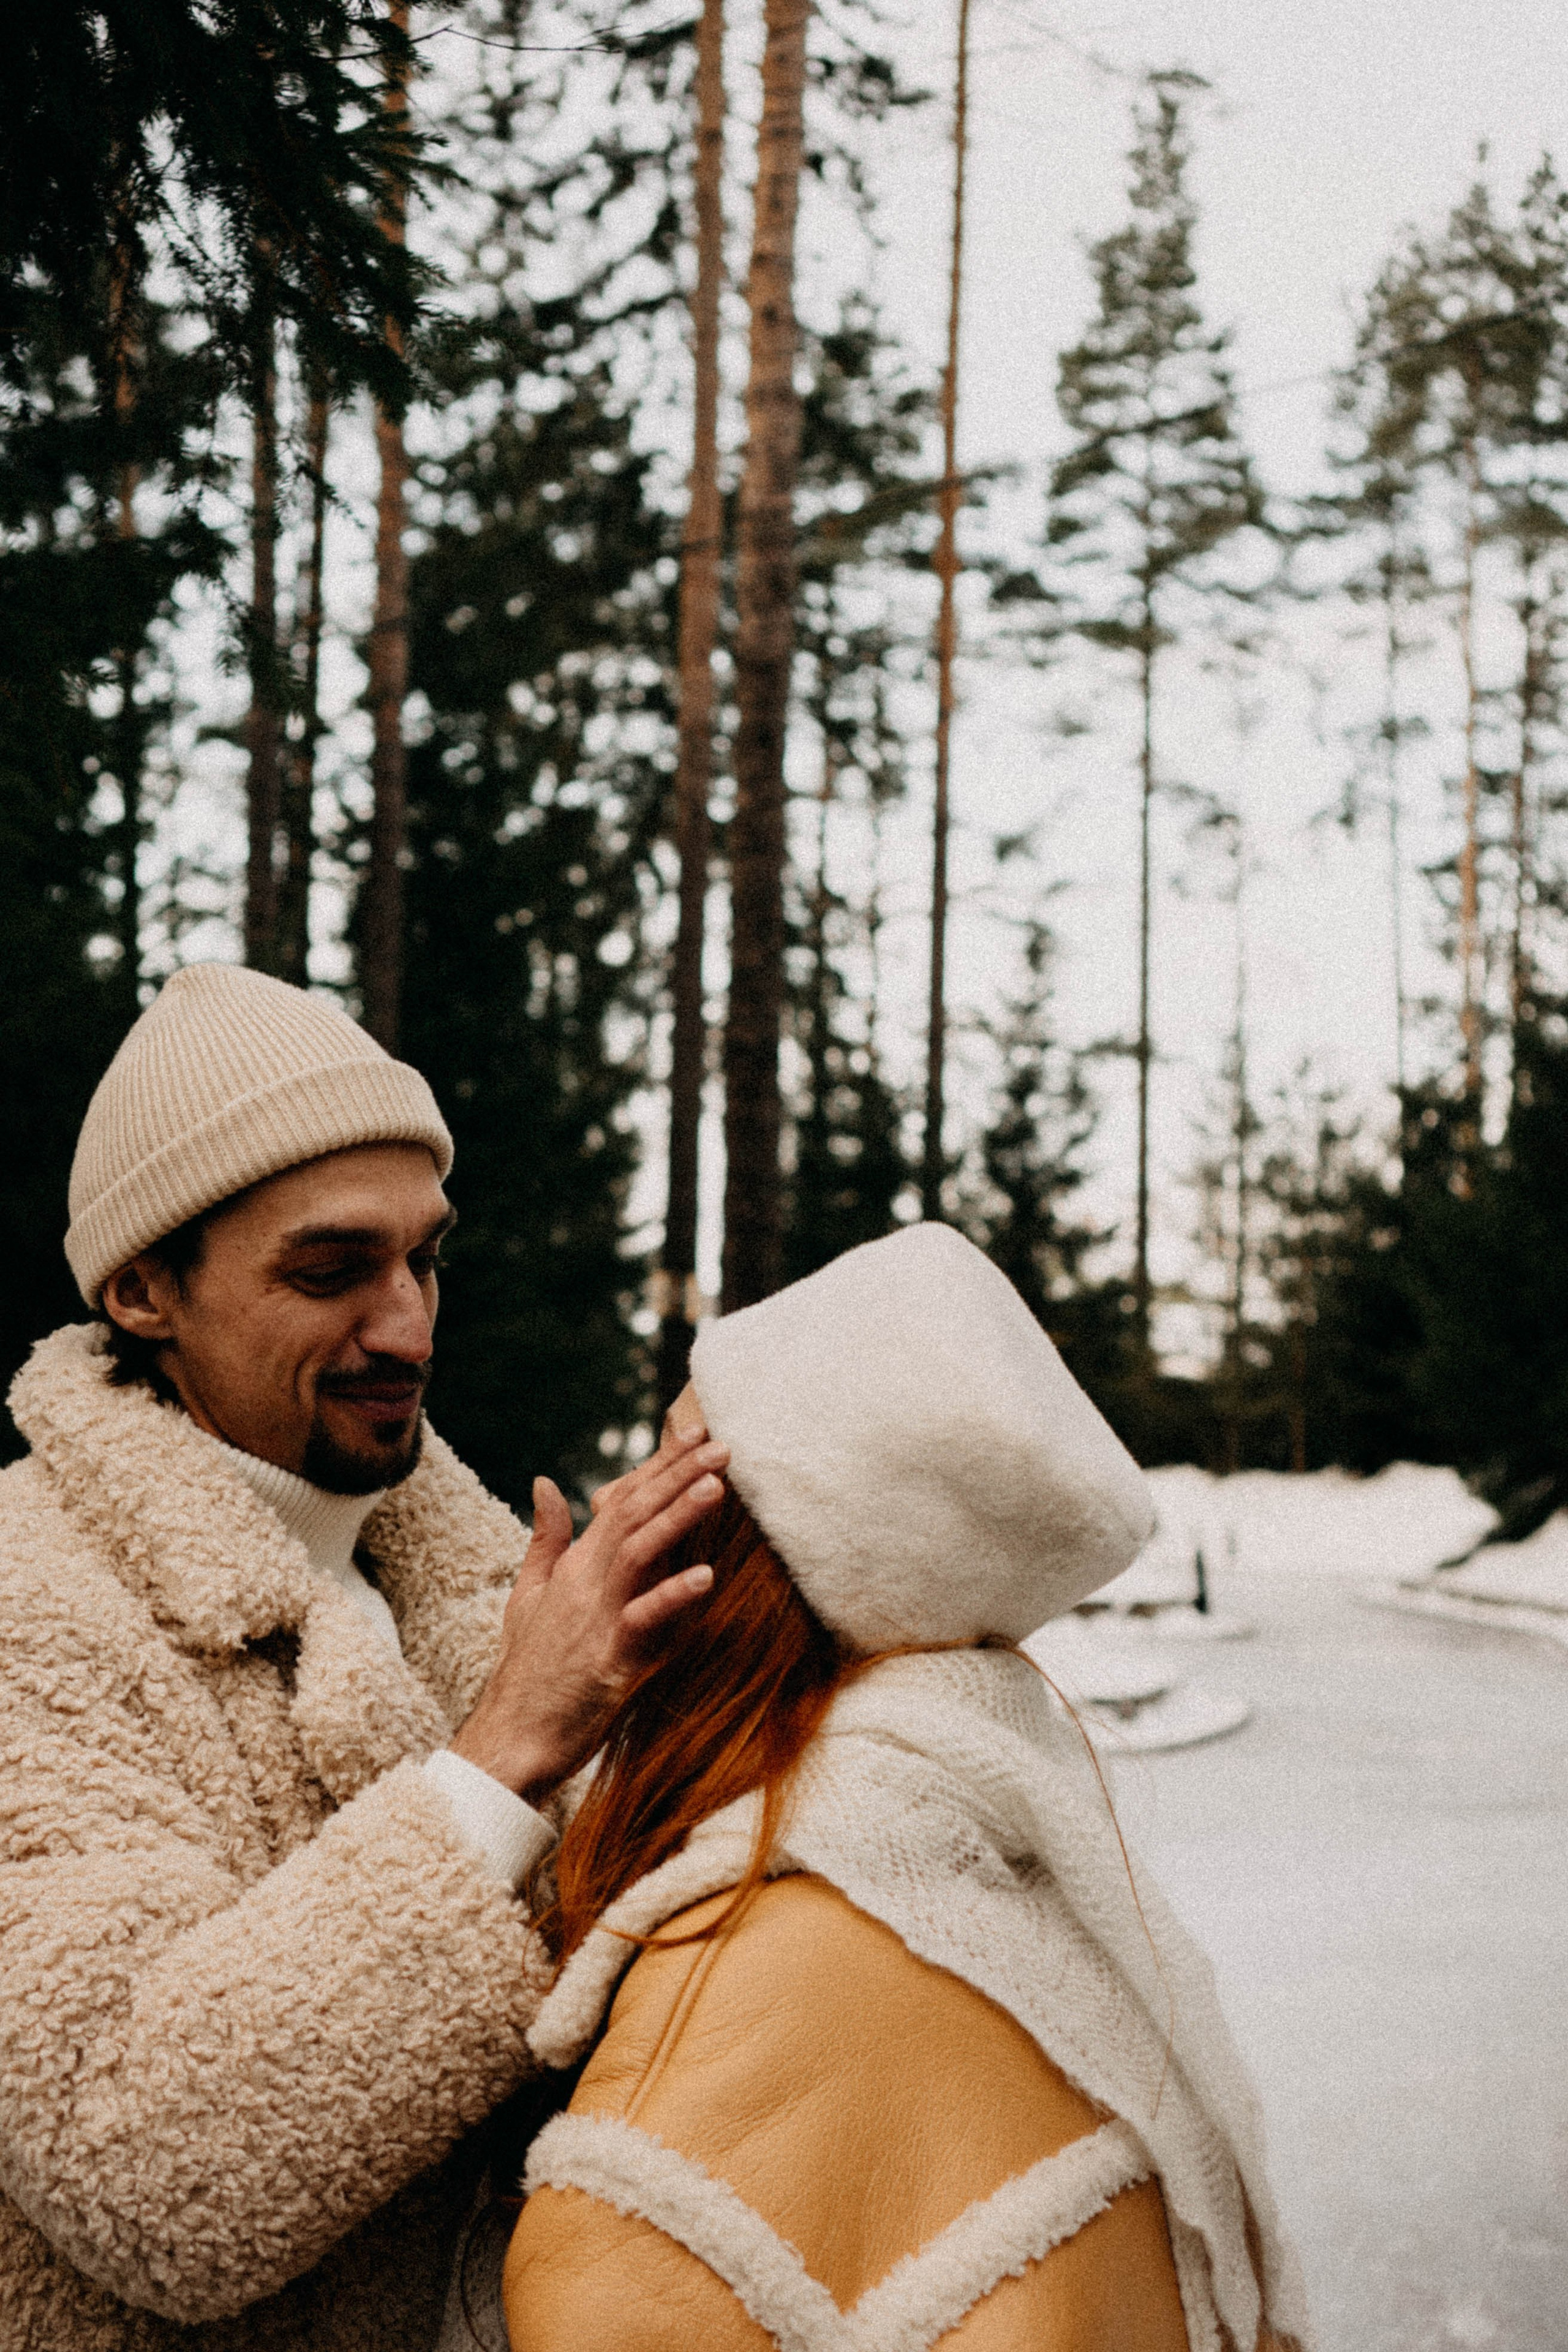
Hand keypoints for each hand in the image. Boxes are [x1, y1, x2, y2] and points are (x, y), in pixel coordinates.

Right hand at [448, 1424, 726, 1802]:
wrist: (511, 1736)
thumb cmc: (527, 1669)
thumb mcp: (530, 1593)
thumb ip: (546, 1538)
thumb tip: (544, 1482)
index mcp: (575, 1564)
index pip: (620, 1500)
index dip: (657, 1465)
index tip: (692, 1434)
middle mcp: (586, 1581)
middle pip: (634, 1514)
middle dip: (677, 1475)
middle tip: (719, 1443)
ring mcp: (597, 1618)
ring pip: (638, 1552)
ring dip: (679, 1517)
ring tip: (716, 1486)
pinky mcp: (609, 1659)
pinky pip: (642, 1621)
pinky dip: (673, 1597)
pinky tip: (706, 1576)